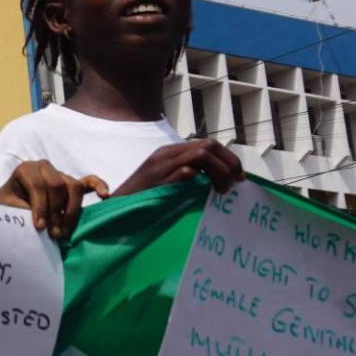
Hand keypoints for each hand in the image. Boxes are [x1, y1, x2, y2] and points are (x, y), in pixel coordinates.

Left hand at [0, 160, 107, 239]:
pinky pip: (89, 181)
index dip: (40, 207)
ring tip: (65, 231)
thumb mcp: (5, 208)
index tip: (40, 227)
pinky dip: (99, 186)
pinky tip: (105, 195)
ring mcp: (60, 175)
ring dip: (72, 211)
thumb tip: (37, 224)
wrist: (7, 206)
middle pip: (58, 186)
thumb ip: (18, 211)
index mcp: (26, 170)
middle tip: (53, 234)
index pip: (38, 185)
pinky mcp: (72, 184)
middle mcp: (44, 167)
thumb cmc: (5, 207)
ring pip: (74, 187)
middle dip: (56, 212)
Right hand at [115, 139, 243, 195]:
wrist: (115, 211)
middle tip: (236, 183)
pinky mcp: (157, 180)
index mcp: (169, 153)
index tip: (240, 178)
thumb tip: (218, 181)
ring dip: (220, 171)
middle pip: (208, 145)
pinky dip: (201, 179)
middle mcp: (165, 154)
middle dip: (230, 163)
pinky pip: (186, 171)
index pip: (208, 145)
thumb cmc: (143, 202)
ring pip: (202, 154)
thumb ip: (187, 177)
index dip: (229, 159)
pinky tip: (207, 195)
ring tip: (223, 190)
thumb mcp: (167, 184)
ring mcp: (160, 166)